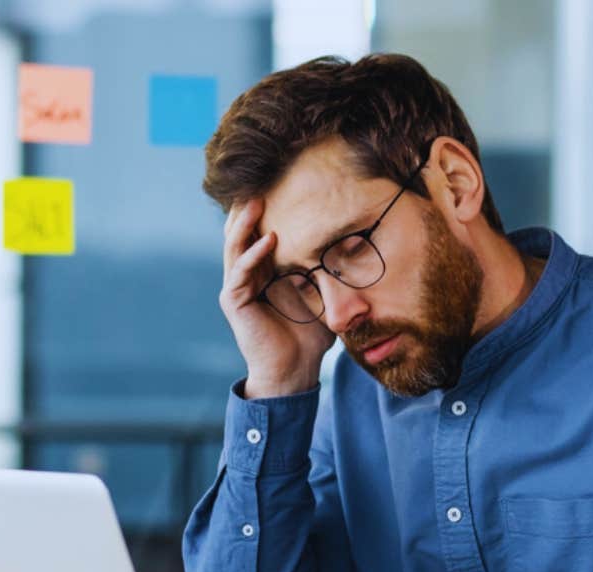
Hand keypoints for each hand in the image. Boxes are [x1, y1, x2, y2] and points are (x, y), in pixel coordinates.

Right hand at [218, 199, 334, 398]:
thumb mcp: (323, 294)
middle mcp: (245, 275)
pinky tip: (269, 239)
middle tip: (261, 180)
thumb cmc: (310, 335)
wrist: (295, 371)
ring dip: (245, 223)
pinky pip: (240, 272)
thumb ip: (329, 272)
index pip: (258, 231)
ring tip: (257, 200)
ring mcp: (236, 287)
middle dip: (248, 207)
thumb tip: (358, 244)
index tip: (278, 182)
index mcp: (263, 270)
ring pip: (234, 246)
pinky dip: (253, 254)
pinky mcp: (234, 302)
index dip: (264, 209)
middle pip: (241, 232)